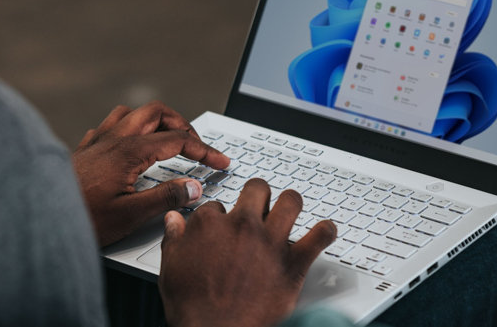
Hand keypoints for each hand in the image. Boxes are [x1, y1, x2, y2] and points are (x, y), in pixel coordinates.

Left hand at [72, 101, 230, 246]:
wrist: (39, 218)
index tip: (219, 162)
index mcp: (129, 151)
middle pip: (156, 113)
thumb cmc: (80, 218)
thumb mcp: (130, 215)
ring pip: (132, 113)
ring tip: (168, 138)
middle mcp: (113, 139)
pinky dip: (129, 129)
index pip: (178, 139)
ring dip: (155, 121)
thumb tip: (193, 186)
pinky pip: (110, 125)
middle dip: (182, 124)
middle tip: (197, 145)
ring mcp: (97, 141)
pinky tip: (130, 145)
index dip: (204, 150)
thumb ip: (165, 198)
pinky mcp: (84, 150)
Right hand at [158, 179, 336, 326]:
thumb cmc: (194, 307)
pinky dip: (325, 232)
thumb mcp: (171, 268)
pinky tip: (324, 232)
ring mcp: (270, 242)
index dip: (219, 216)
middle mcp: (243, 226)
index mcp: (210, 225)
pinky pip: (319, 237)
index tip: (221, 226)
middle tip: (258, 206)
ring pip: (291, 201)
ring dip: (291, 204)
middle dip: (257, 195)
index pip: (216, 205)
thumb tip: (174, 220)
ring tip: (289, 209)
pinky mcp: (293, 263)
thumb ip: (174, 239)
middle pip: (257, 189)